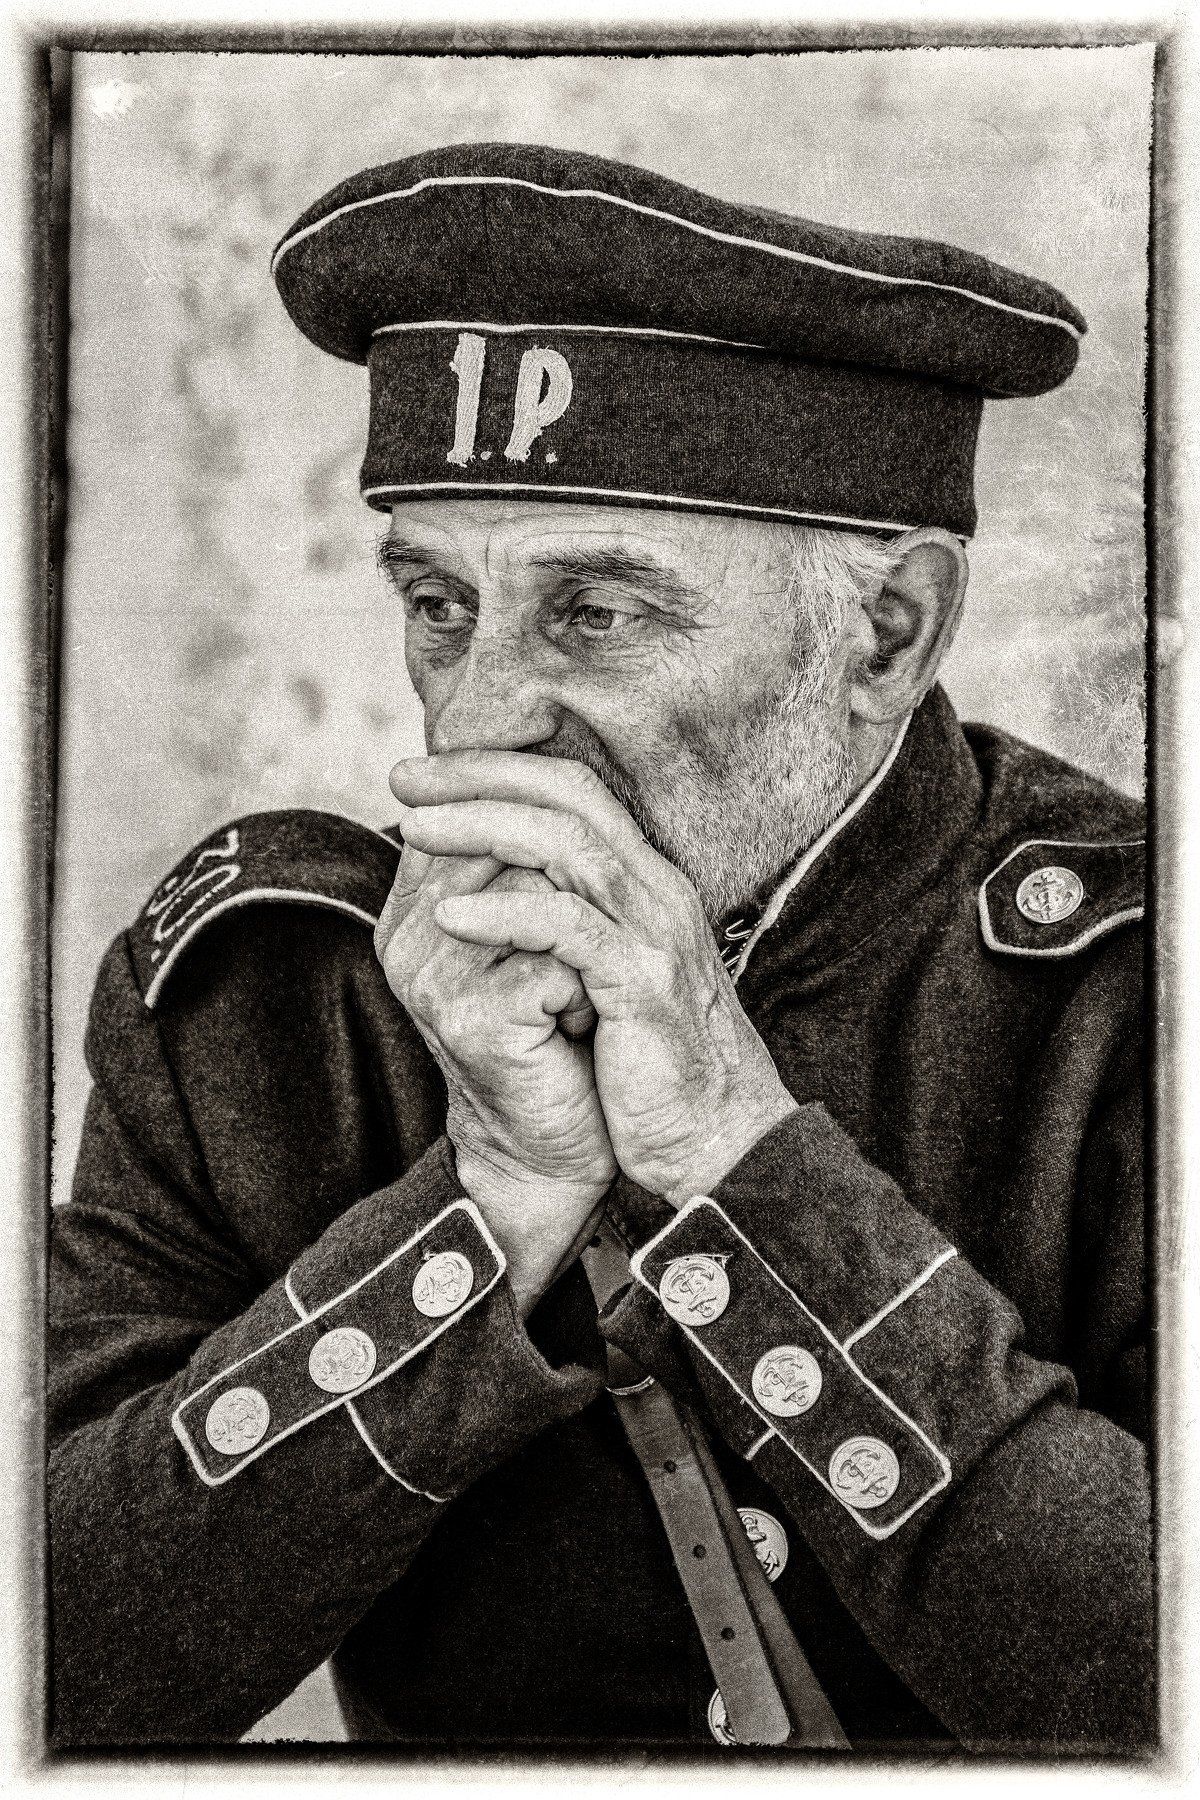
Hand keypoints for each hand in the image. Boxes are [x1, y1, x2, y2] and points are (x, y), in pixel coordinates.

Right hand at [375, 844, 615, 1313]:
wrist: (551, 1145)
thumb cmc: (554, 1032)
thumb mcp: (530, 935)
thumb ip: (521, 862)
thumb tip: (551, 774)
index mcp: (413, 906)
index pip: (481, 812)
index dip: (549, 841)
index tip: (569, 912)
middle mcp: (407, 936)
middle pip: (513, 843)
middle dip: (570, 895)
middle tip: (578, 960)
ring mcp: (431, 977)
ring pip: (540, 893)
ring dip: (583, 942)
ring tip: (575, 995)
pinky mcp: (471, 1017)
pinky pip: (557, 958)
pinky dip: (588, 990)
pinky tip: (577, 1029)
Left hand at [389, 754, 797, 1205]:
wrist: (717, 1140)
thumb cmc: (647, 1066)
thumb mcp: (603, 978)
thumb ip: (562, 923)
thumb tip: (487, 886)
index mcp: (645, 882)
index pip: (573, 790)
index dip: (498, 769)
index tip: (425, 775)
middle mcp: (657, 891)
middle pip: (569, 798)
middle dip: (480, 778)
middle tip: (406, 780)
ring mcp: (656, 933)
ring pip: (568, 845)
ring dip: (483, 828)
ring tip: (415, 829)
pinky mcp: (644, 985)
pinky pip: (569, 928)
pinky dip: (506, 913)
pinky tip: (451, 916)